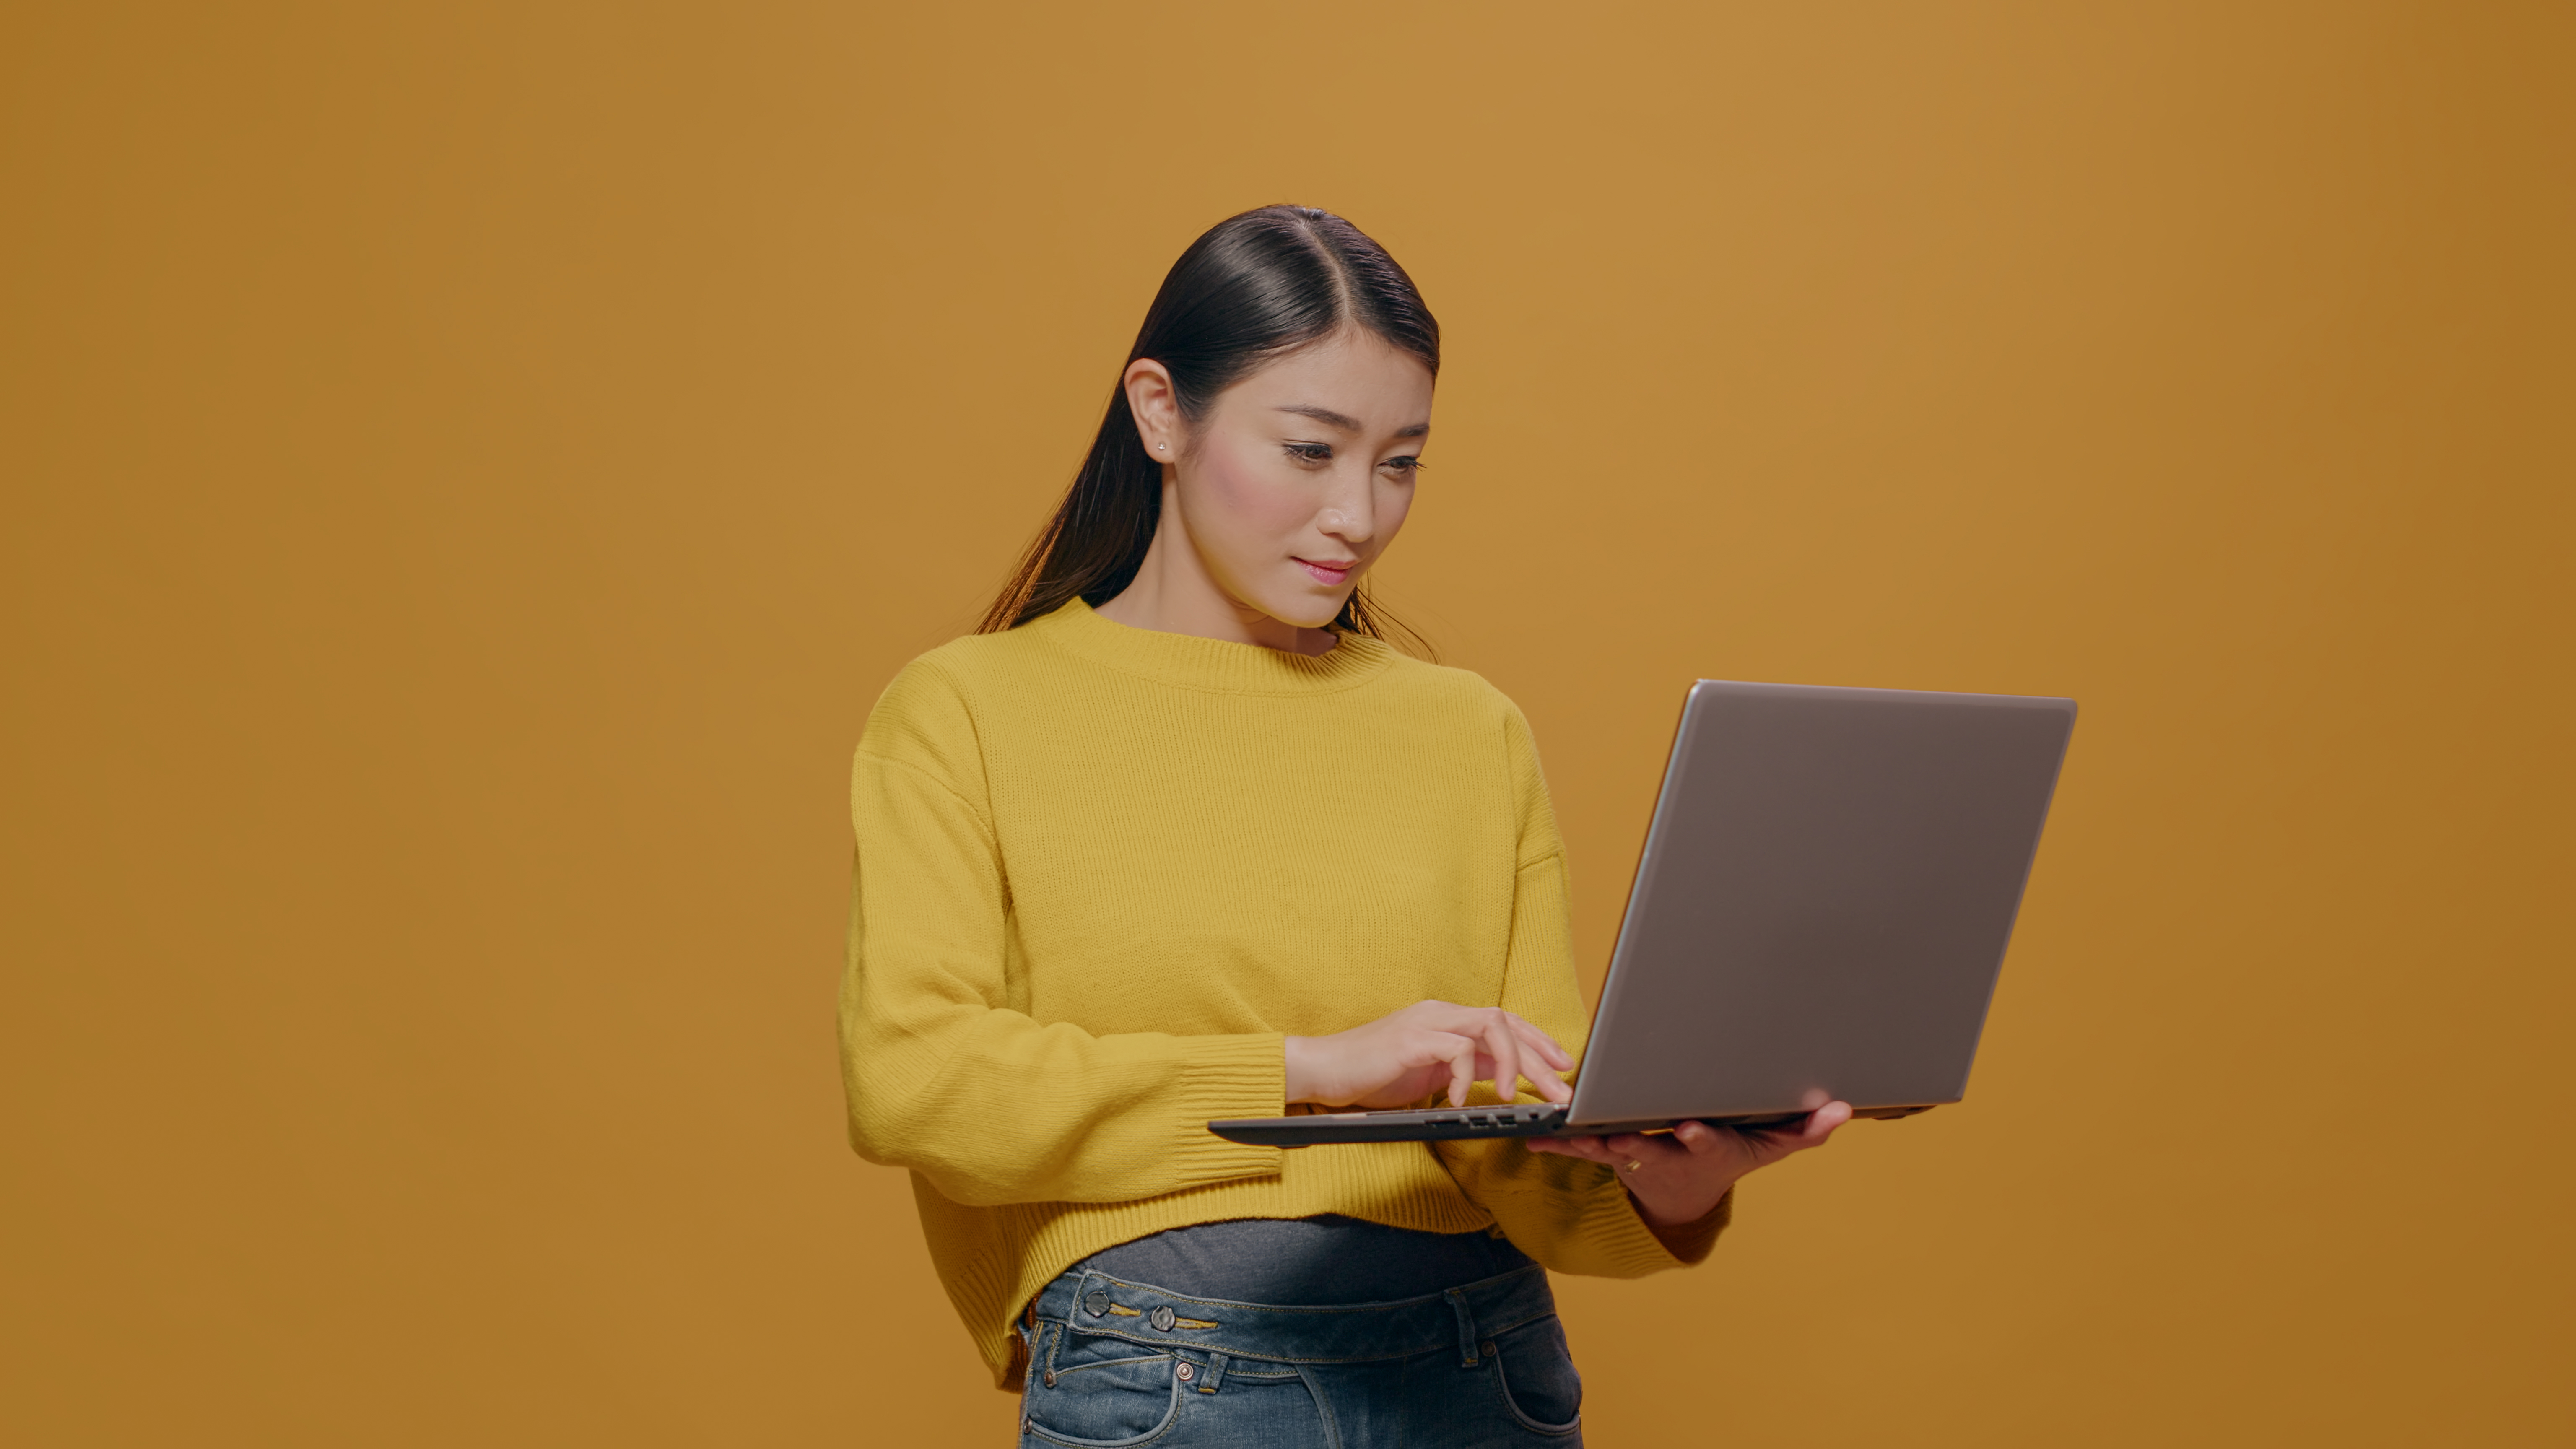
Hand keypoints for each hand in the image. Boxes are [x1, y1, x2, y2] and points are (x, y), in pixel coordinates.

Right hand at [1285, 1000, 1575, 1110]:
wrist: (1322, 1071)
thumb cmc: (1372, 1076)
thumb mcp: (1429, 1074)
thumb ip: (1463, 1069)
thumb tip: (1503, 1079)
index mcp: (1446, 1020)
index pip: (1505, 1022)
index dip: (1538, 1041)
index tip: (1564, 1066)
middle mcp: (1440, 1014)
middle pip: (1506, 1024)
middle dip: (1540, 1058)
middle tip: (1563, 1090)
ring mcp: (1425, 1023)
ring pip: (1489, 1027)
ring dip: (1512, 1062)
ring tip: (1518, 1096)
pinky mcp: (1410, 1040)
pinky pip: (1455, 1050)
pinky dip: (1465, 1076)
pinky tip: (1460, 1101)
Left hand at [1528, 1102, 1852, 1226]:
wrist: (1687, 1195)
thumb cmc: (1730, 1158)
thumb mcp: (1770, 1146)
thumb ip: (1805, 1129)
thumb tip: (1842, 1110)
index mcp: (1706, 1147)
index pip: (1705, 1142)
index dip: (1699, 1137)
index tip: (1691, 1129)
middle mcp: (1668, 1153)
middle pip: (1649, 1144)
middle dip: (1632, 1138)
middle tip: (1613, 1133)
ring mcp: (1637, 1154)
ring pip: (1608, 1146)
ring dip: (1584, 1141)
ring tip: (1560, 1132)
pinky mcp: (1610, 1150)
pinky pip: (1581, 1147)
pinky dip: (1558, 1143)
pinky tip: (1533, 1139)